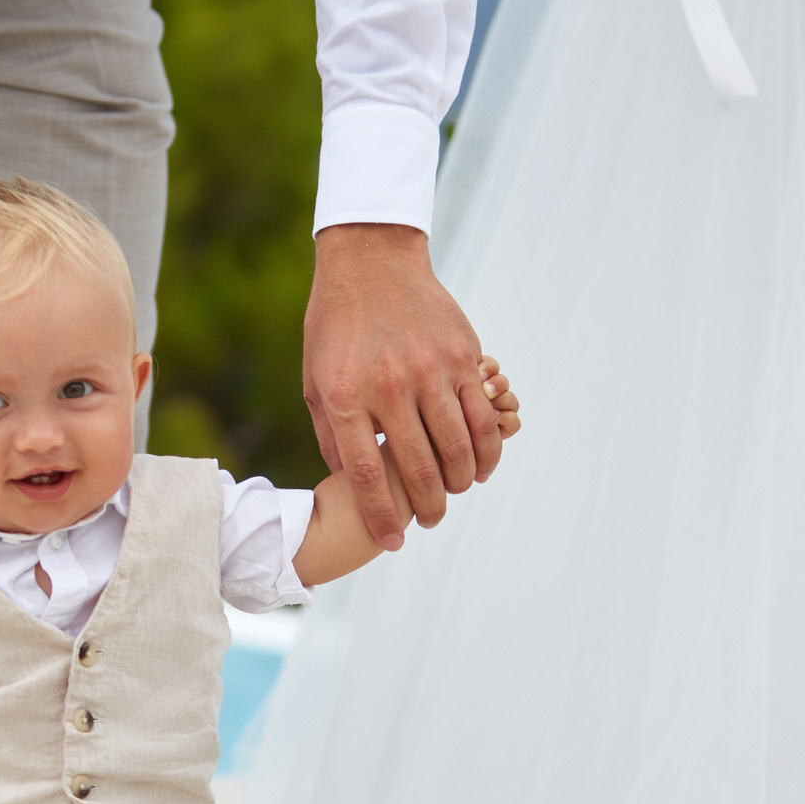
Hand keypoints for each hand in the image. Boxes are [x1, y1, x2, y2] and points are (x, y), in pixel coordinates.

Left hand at [303, 223, 502, 549]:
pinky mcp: (462, 356)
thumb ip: (332, 434)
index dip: (381, 517)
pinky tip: (481, 465)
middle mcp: (389, 386)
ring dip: (460, 483)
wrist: (370, 261)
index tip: (392, 542)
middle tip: (430, 521)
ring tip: (454, 494)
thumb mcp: (316, 381)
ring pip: (458, 448)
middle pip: (418, 470)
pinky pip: (483, 415)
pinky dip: (488, 448)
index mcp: (345, 398)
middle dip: (427, 509)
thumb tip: (352, 484)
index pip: (367, 476)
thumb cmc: (336, 327)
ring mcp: (429, 370)